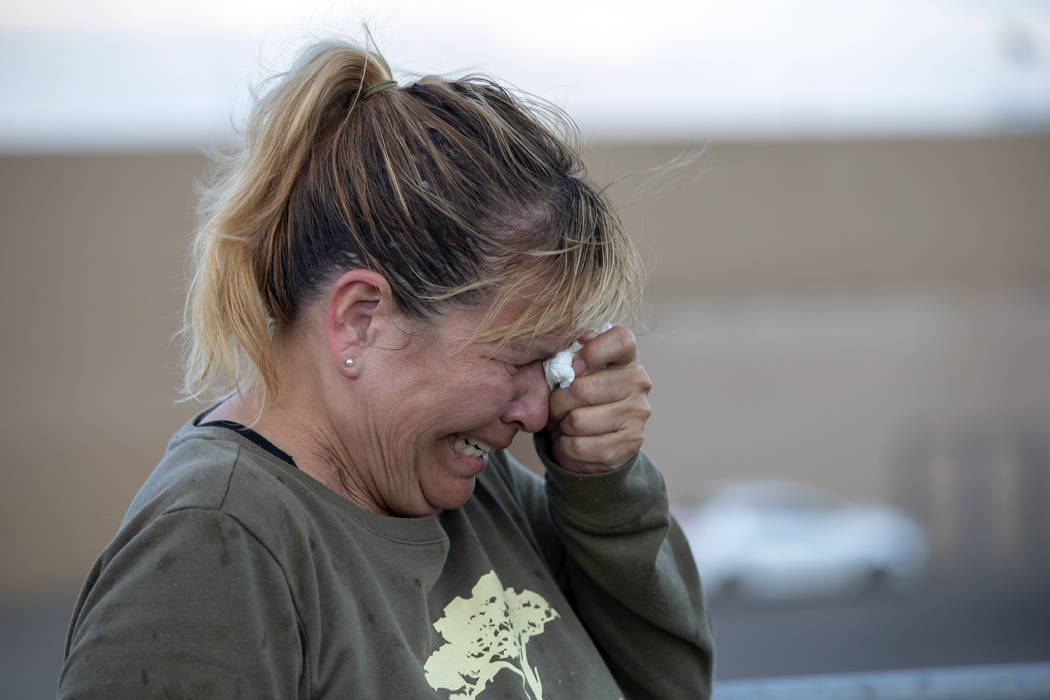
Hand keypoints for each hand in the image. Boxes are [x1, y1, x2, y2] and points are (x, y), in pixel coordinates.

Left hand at [547, 326, 651, 473]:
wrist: (595, 438)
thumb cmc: (581, 394)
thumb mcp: (574, 370)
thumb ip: (570, 355)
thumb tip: (568, 352)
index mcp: (627, 356)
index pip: (621, 340)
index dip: (592, 351)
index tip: (573, 366)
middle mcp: (639, 382)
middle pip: (582, 389)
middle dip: (557, 400)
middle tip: (556, 404)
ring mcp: (637, 414)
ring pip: (578, 420)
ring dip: (562, 424)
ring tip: (565, 421)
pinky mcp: (630, 443)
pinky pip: (580, 446)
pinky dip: (567, 445)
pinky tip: (572, 439)